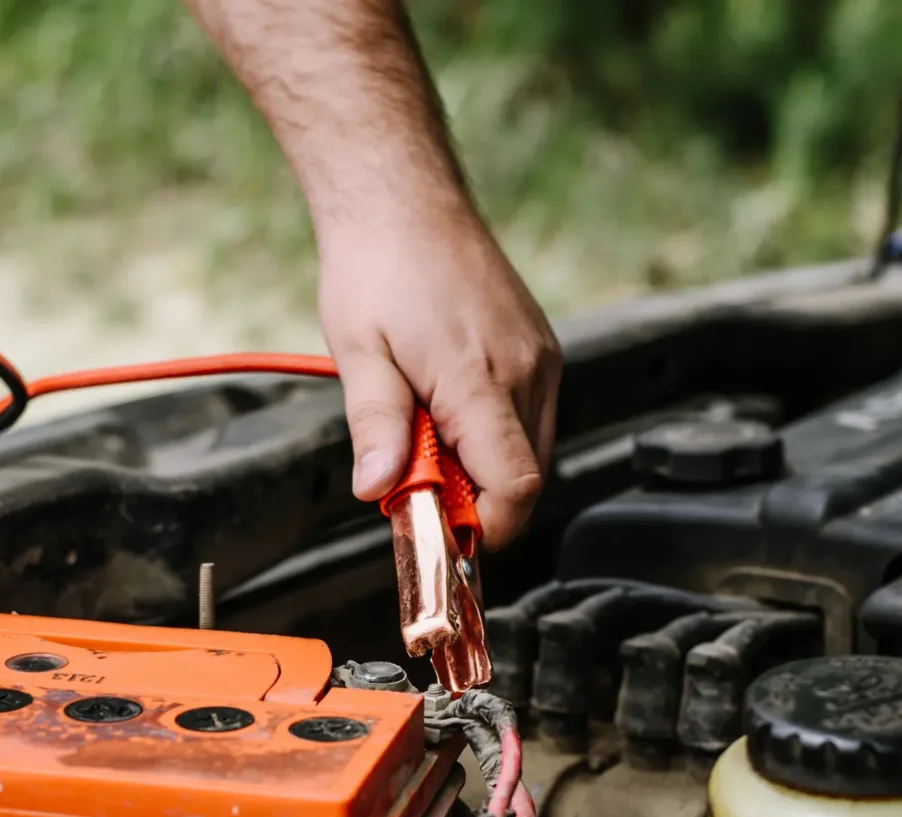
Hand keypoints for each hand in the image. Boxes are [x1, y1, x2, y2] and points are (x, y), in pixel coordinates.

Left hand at [318, 216, 561, 550]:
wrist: (403, 200)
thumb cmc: (378, 267)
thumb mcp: (359, 354)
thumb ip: (376, 428)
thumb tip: (379, 490)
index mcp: (481, 380)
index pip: (516, 487)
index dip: (481, 528)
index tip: (438, 532)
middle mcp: (527, 371)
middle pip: (526, 477)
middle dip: (473, 498)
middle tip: (412, 477)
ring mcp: (541, 357)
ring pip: (531, 449)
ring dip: (482, 463)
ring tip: (423, 430)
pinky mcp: (542, 347)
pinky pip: (530, 415)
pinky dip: (493, 431)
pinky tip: (445, 405)